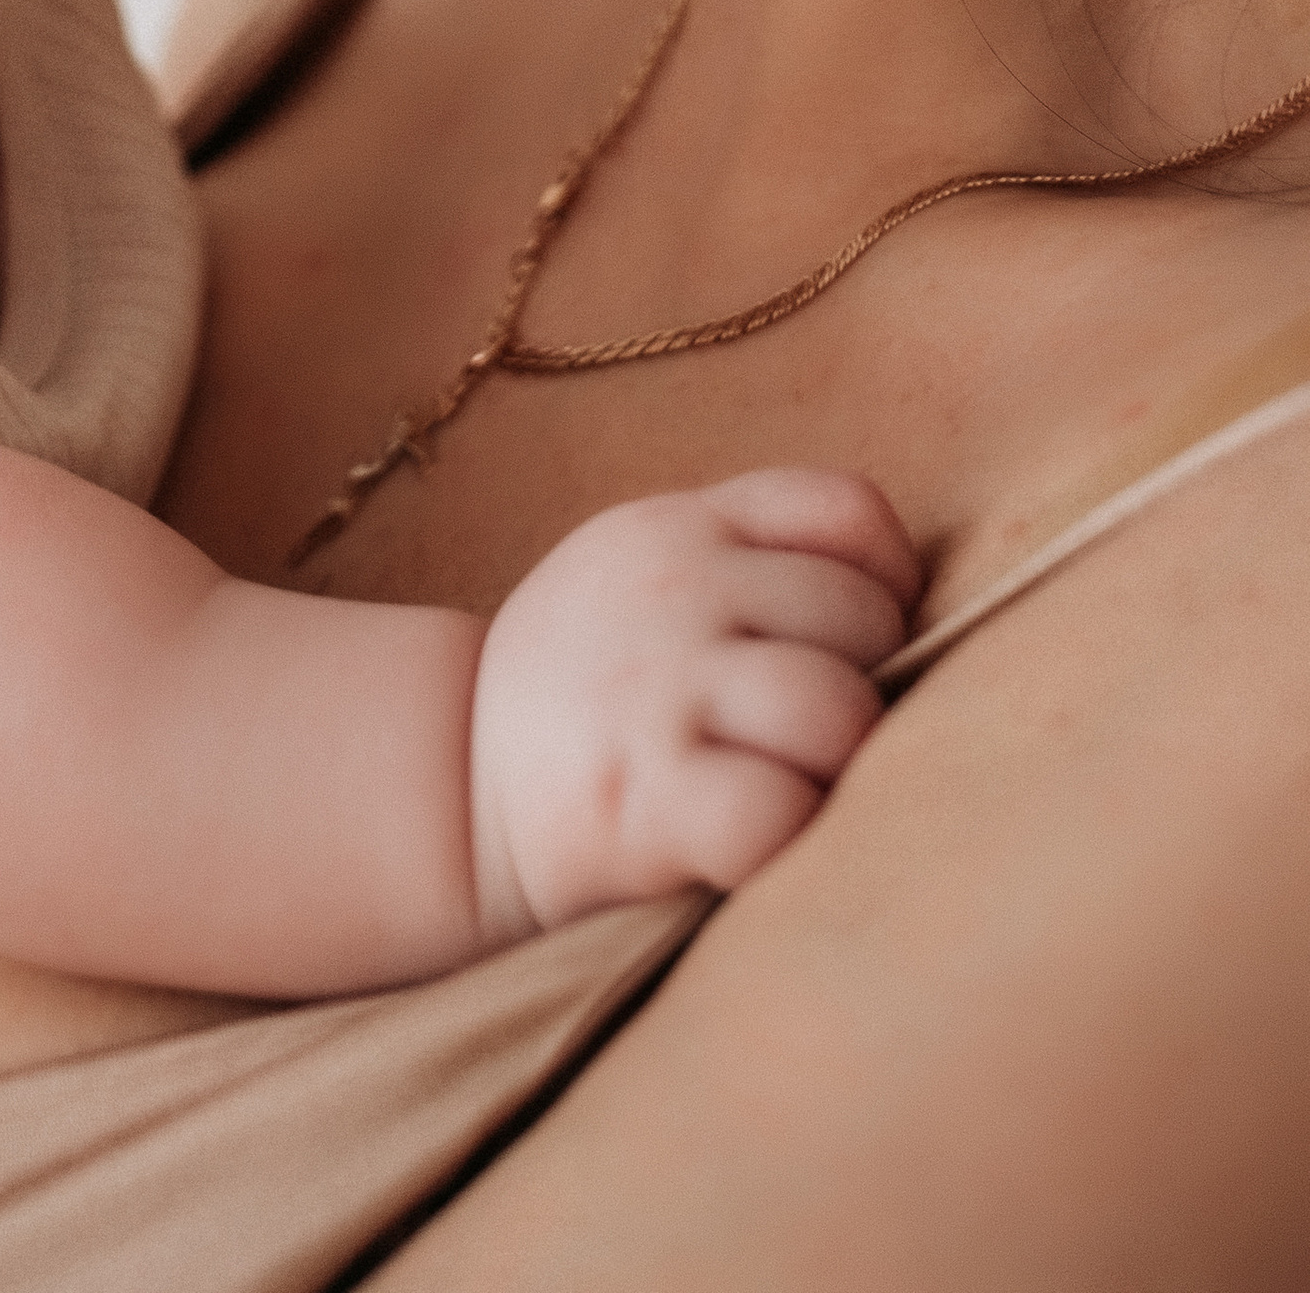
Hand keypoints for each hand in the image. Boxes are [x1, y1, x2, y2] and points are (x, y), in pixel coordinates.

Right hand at [468, 468, 920, 940]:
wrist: (444, 786)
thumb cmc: (585, 692)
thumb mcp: (643, 574)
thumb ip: (752, 560)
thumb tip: (911, 608)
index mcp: (680, 525)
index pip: (850, 513)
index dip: (886, 583)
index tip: (853, 644)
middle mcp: (673, 589)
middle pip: (865, 623)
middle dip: (864, 690)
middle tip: (803, 740)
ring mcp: (658, 690)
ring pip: (838, 713)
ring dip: (835, 770)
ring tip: (786, 789)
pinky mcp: (644, 798)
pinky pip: (780, 814)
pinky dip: (788, 840)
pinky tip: (747, 842)